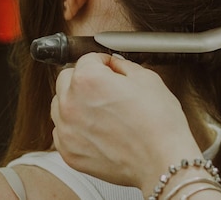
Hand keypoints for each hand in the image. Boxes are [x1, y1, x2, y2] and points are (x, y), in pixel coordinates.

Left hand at [51, 53, 201, 194]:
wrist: (162, 160)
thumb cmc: (159, 123)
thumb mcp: (147, 79)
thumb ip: (124, 66)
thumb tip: (115, 65)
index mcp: (88, 80)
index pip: (87, 59)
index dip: (104, 62)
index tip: (110, 68)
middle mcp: (70, 103)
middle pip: (66, 79)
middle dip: (84, 79)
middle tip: (104, 87)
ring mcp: (67, 130)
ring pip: (59, 105)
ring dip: (74, 102)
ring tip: (100, 110)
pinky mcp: (69, 153)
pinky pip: (61, 132)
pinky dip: (74, 128)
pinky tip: (96, 129)